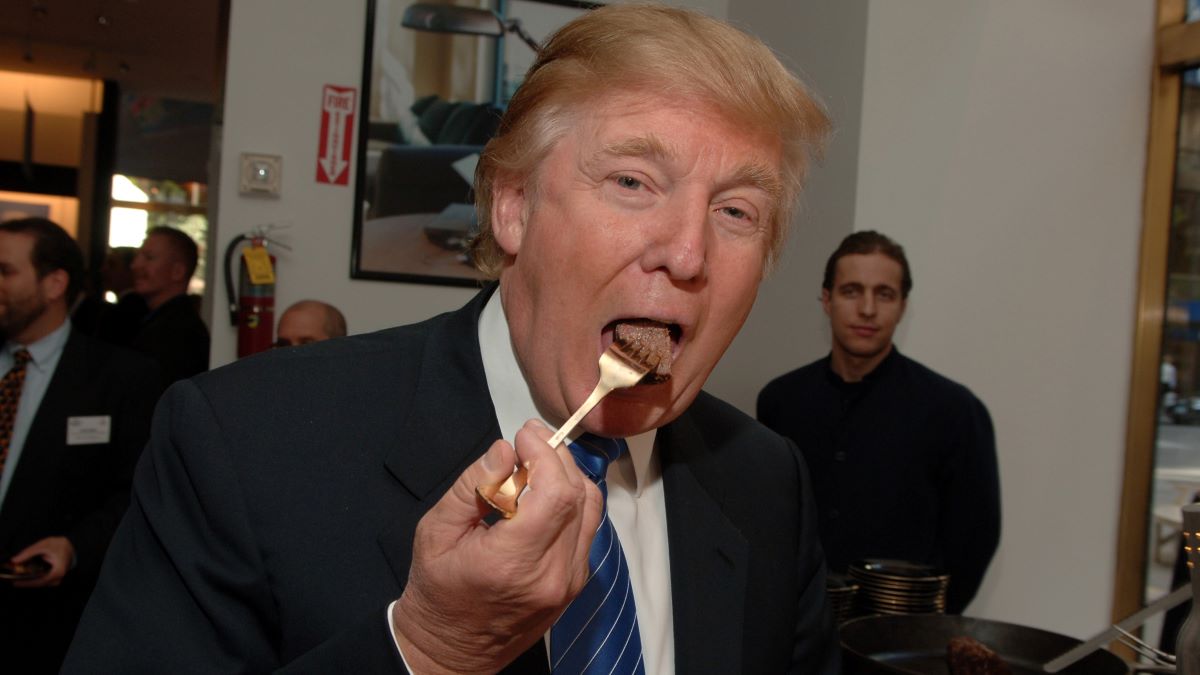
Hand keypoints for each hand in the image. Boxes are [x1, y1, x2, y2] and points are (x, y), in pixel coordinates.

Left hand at [11, 536, 73, 587]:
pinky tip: (29, 574)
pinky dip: (35, 578)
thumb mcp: (43, 546)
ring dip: (31, 580)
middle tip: (15, 578)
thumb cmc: (59, 545)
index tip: (15, 582)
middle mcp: (58, 578)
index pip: (39, 582)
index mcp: (57, 572)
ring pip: (41, 583)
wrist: (72, 544)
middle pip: (39, 584)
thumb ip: (28, 553)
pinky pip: (44, 580)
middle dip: (27, 581)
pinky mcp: (55, 578)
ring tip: (20, 576)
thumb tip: (14, 560)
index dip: (26, 583)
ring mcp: (57, 579)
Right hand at [392, 420, 602, 673]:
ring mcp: (570, 582)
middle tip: (530, 439)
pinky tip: (543, 492)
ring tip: (537, 461)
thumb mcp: (436, 532)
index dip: (545, 454)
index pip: (555, 494)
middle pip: (579, 496)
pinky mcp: (575, 584)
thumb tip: (505, 450)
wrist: (451, 650)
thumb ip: (472, 487)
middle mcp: (553, 574)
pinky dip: (571, 501)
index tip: (524, 433)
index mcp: (514, 563)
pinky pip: (586, 529)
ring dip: (568, 476)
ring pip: (590, 510)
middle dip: (557, 457)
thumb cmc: (437, 592)